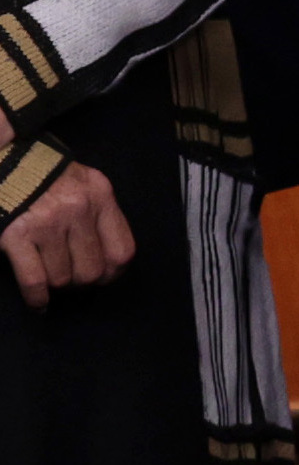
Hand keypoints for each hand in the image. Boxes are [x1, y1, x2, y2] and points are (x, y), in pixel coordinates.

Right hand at [2, 162, 132, 307]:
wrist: (3, 160)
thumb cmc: (42, 175)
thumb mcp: (82, 184)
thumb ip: (98, 213)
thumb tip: (108, 261)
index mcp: (99, 195)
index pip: (122, 251)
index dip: (113, 273)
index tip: (102, 277)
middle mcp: (77, 209)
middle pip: (92, 270)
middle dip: (81, 282)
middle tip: (70, 276)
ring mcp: (46, 223)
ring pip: (63, 278)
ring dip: (56, 284)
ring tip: (50, 274)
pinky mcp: (16, 234)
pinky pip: (35, 281)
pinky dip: (37, 299)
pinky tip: (38, 304)